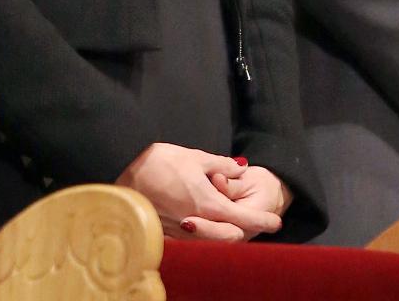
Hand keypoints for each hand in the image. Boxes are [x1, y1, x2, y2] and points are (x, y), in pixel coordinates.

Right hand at [116, 144, 282, 240]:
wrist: (122, 179)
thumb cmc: (158, 164)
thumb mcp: (193, 156)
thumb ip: (219, 164)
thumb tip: (239, 168)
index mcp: (209, 205)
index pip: (244, 218)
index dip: (263, 221)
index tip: (276, 222)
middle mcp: (199, 225)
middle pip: (232, 237)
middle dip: (245, 230)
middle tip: (252, 219)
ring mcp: (184, 234)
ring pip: (215, 242)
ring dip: (226, 233)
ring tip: (228, 220)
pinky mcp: (170, 236)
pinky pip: (196, 242)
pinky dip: (206, 235)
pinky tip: (202, 222)